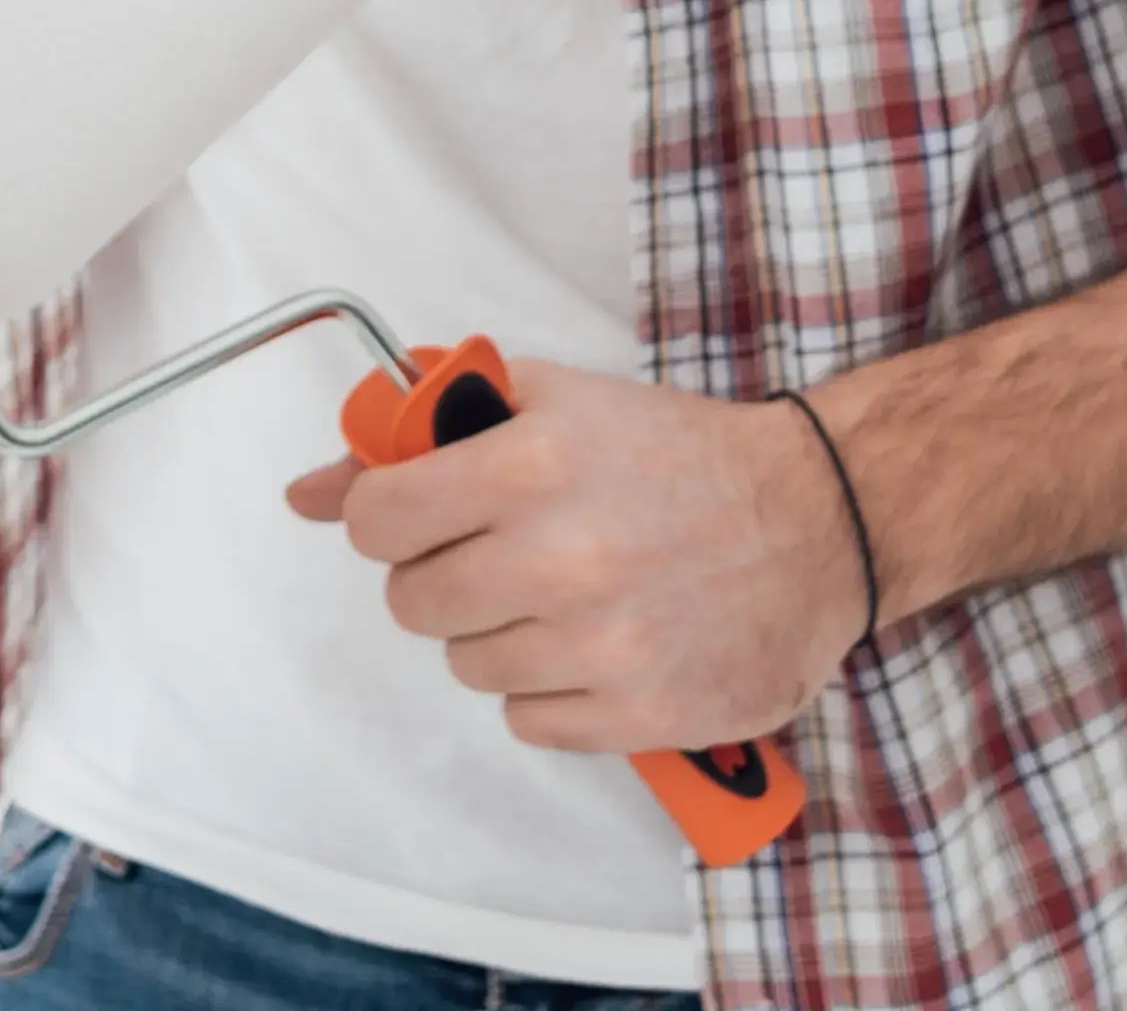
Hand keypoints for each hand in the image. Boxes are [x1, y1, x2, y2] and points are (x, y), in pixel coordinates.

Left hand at [284, 359, 859, 756]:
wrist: (820, 519)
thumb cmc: (678, 456)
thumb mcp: (553, 405)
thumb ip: (423, 434)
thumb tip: (307, 491)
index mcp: (532, 463)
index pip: (375, 520)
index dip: (390, 517)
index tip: (425, 515)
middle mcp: (562, 558)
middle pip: (414, 604)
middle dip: (448, 578)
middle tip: (511, 555)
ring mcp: (601, 646)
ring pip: (469, 667)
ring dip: (505, 635)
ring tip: (575, 595)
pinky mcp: (638, 713)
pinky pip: (529, 722)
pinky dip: (556, 691)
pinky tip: (606, 643)